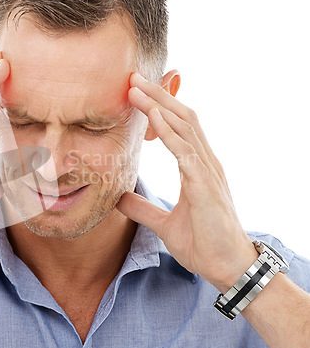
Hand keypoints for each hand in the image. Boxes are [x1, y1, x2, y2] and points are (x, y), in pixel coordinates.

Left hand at [116, 72, 256, 291]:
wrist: (227, 269)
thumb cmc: (203, 245)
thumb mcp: (164, 224)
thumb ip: (143, 209)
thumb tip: (119, 199)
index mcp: (197, 168)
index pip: (179, 127)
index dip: (158, 107)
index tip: (136, 92)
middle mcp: (205, 163)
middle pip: (182, 118)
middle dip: (157, 96)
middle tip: (133, 78)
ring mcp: (208, 172)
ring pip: (184, 128)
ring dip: (159, 106)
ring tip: (137, 89)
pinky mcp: (206, 186)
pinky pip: (186, 152)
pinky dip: (169, 133)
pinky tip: (153, 118)